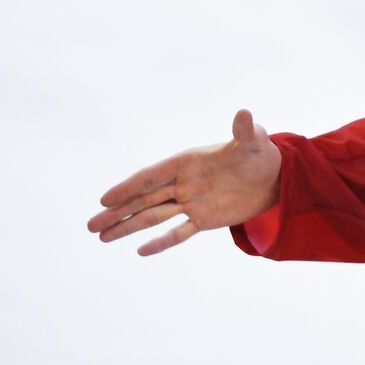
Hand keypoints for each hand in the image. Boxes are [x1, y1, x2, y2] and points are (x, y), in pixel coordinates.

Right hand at [87, 109, 282, 255]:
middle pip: (144, 199)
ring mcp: (191, 203)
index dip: (129, 187)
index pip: (152, 176)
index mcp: (187, 162)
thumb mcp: (254, 140)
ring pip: (154, 217)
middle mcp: (183, 183)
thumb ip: (244, 131)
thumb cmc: (259, 153)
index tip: (105, 199)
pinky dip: (161, 242)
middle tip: (91, 225)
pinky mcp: (204, 220)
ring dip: (129, 226)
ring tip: (102, 237)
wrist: (273, 177)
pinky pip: (178, 233)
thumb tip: (244, 113)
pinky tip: (140, 250)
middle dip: (118, 211)